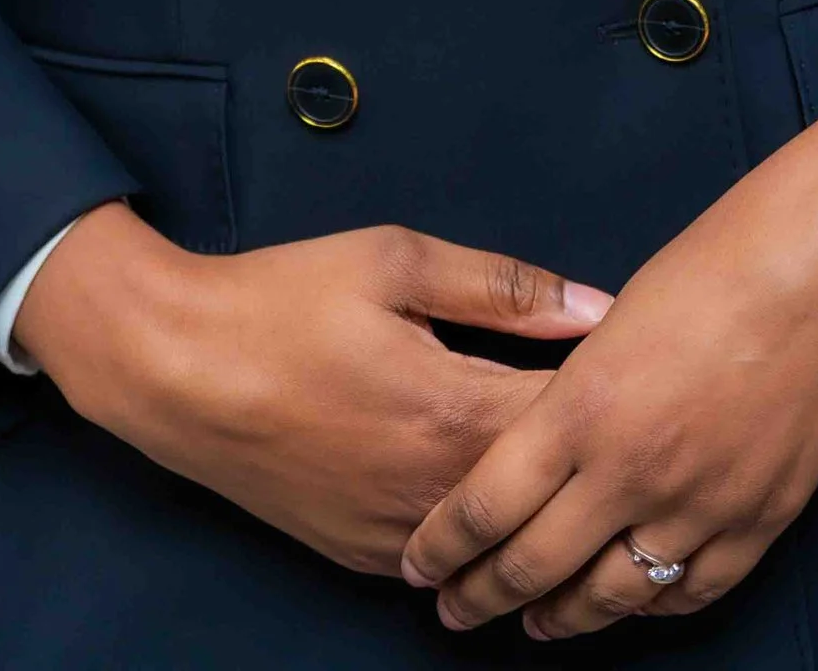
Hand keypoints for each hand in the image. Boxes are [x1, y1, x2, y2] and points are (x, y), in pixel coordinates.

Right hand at [16, 199, 611, 574]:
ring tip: (572, 468)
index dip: (618, 398)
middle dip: (591, 461)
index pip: (574, 423)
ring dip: (537, 506)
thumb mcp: (393, 260)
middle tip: (627, 423)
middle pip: (548, 494)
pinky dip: (480, 533)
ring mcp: (398, 536)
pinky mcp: (362, 556)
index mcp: (454, 411)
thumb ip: (502, 287)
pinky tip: (494, 498)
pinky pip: (447, 558)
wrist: (173, 369)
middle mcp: (436, 491)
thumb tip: (597, 305)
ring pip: (501, 540)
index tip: (644, 372)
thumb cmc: (281, 301)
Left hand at [402, 87, 817, 638]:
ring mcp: (702, 506)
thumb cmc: (721, 258)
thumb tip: (548, 428)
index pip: (486, 506)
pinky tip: (630, 604)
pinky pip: (692, 593)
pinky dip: (650, 607)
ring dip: (564, 617)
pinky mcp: (762, 521)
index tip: (420, 565)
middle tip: (454, 611)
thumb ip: (577, 386)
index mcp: (583, 407)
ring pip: (613, 597)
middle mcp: (634, 471)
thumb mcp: (616, 315)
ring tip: (535, 623)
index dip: (445, 547)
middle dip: (483, 596)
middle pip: (536, 565)